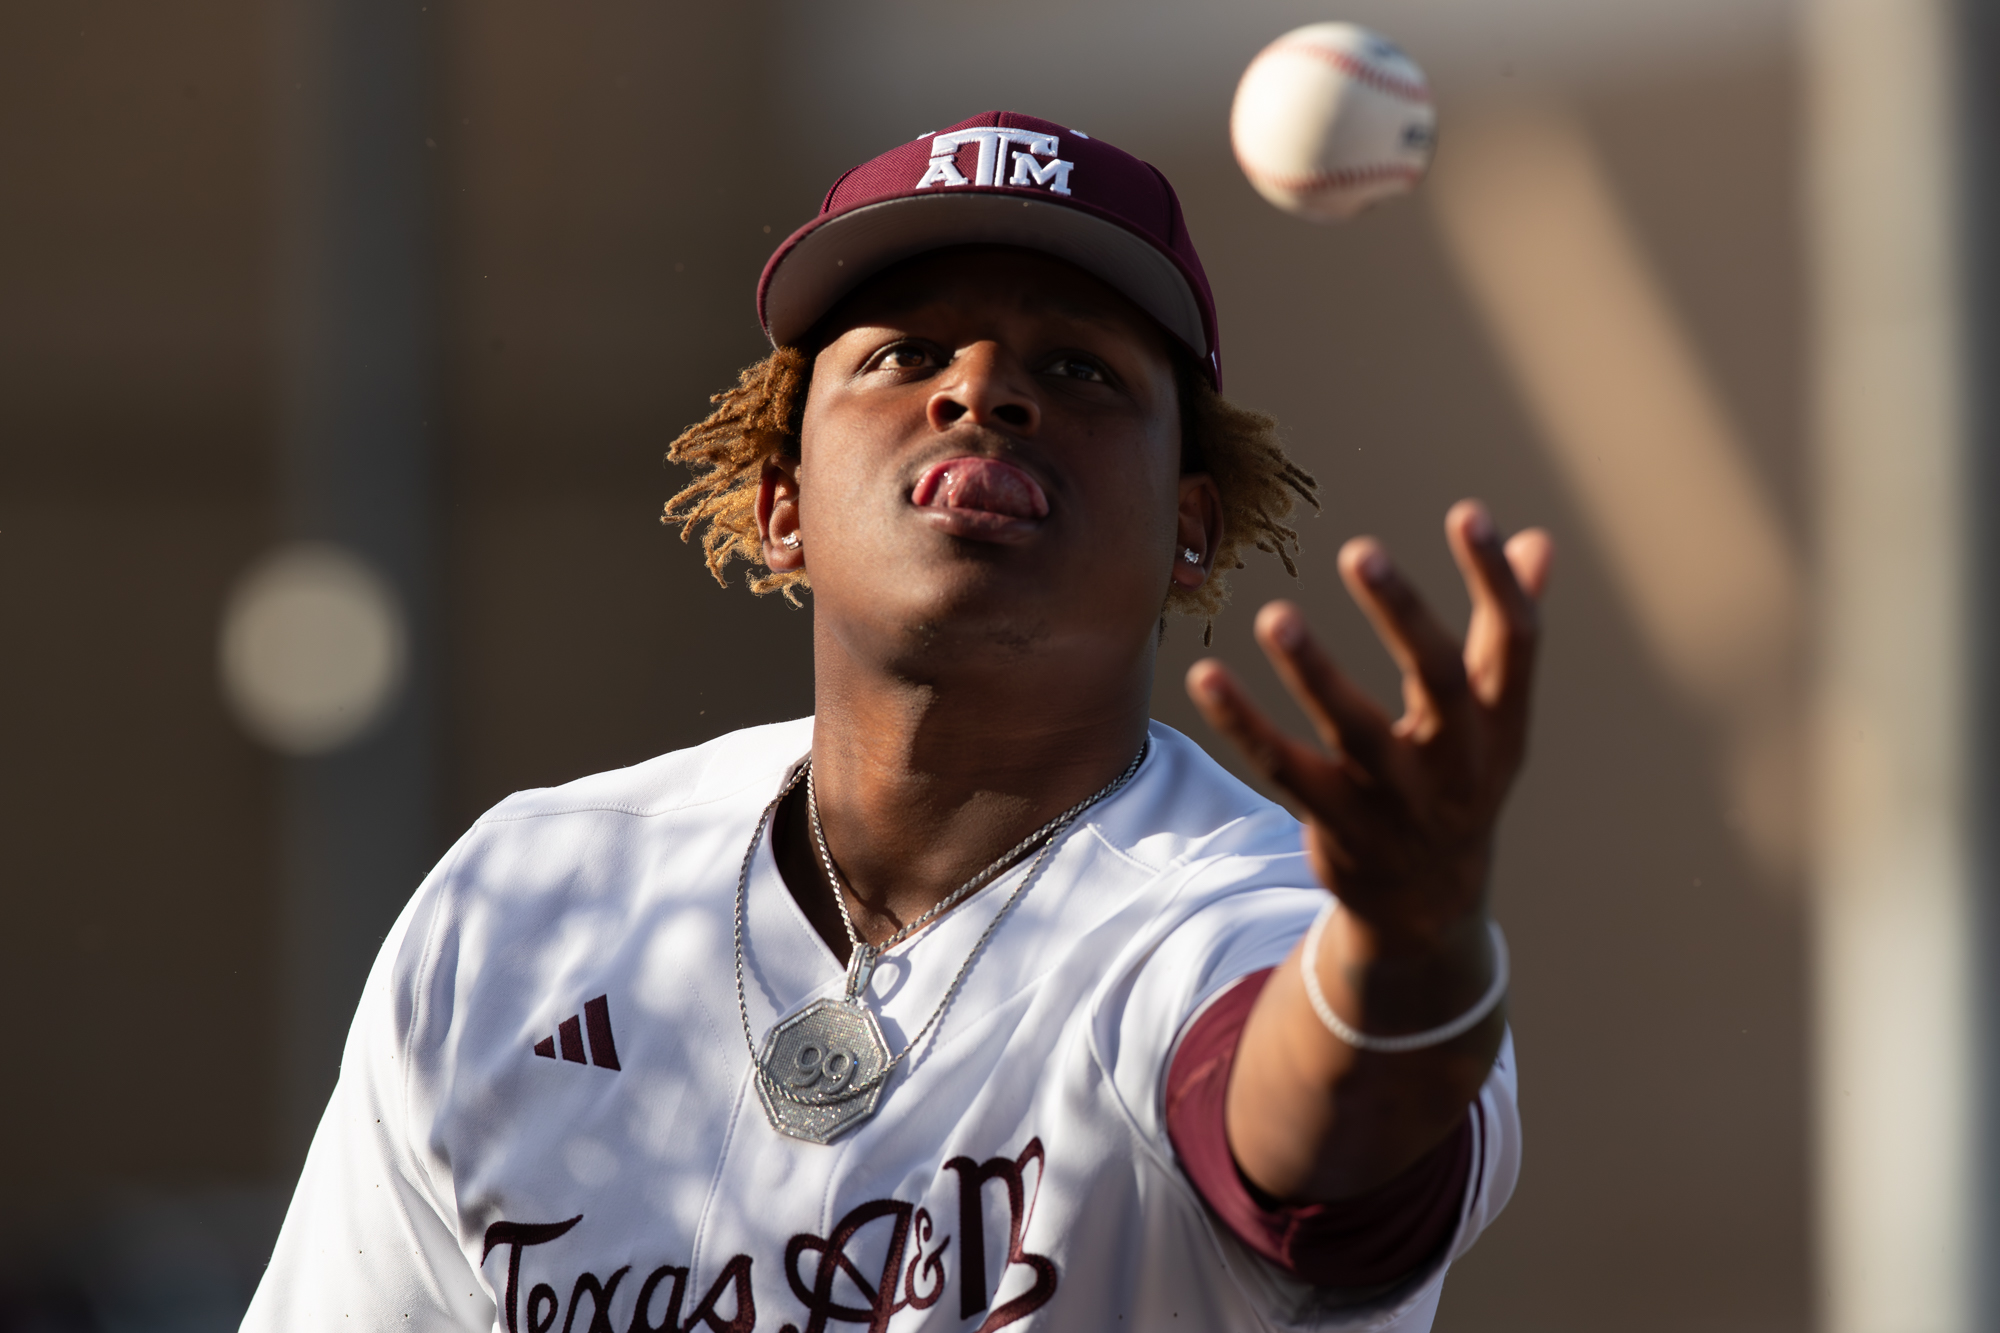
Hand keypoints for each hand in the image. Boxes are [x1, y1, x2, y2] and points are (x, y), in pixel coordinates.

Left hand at [1187, 501, 1552, 951]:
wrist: (1430, 906)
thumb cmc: (1459, 781)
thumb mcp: (1497, 719)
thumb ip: (1507, 633)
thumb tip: (1540, 541)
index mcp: (1503, 727)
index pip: (1514, 645)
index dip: (1495, 580)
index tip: (1468, 512)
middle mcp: (1458, 764)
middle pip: (1439, 683)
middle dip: (1403, 616)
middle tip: (1360, 551)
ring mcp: (1397, 802)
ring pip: (1355, 732)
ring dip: (1314, 672)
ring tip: (1275, 615)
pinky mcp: (1338, 826)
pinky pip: (1284, 769)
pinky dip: (1243, 723)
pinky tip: (1205, 675)